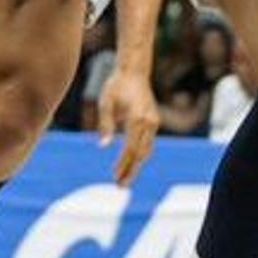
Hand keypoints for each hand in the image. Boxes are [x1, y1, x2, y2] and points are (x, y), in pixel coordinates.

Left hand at [94, 58, 164, 184]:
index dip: (123, 164)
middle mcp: (149, 122)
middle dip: (131, 171)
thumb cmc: (116, 85)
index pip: (131, 148)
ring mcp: (154, 122)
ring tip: (123, 179)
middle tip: (121, 186)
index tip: (115, 176)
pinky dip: (140, 155)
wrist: (134, 71)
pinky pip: (148, 143)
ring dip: (136, 165)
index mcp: (137, 118)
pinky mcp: (154, 121)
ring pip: (147, 150)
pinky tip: (129, 163)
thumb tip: (103, 146)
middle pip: (141, 154)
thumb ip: (105, 124)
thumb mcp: (105, 103)